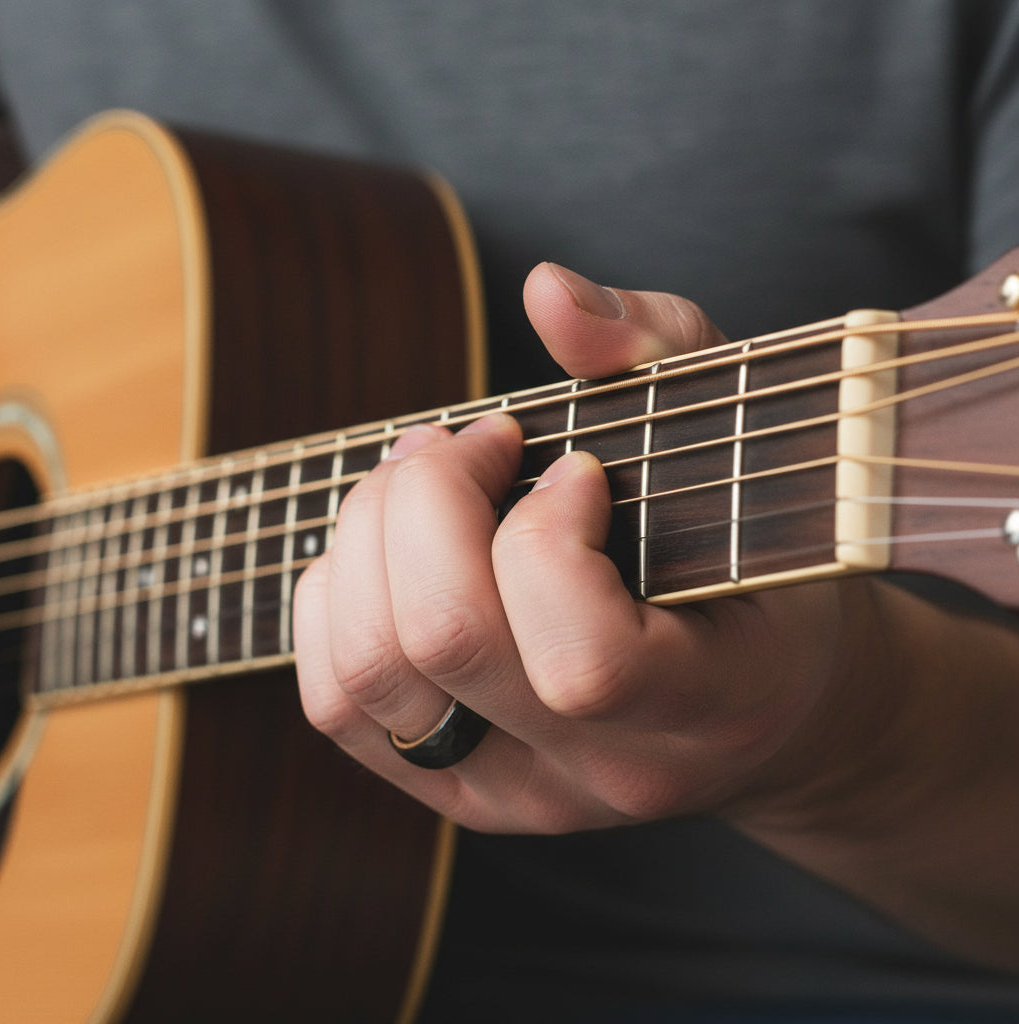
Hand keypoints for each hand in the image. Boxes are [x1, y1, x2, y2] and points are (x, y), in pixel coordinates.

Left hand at [293, 262, 874, 829]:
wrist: (759, 705)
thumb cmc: (755, 559)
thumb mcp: (739, 443)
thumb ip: (655, 350)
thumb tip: (546, 290)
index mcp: (708, 703)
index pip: (587, 659)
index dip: (548, 532)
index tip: (574, 468)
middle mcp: (601, 771)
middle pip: (446, 639)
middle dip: (429, 499)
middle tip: (472, 444)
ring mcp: (519, 792)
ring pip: (369, 673)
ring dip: (367, 539)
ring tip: (422, 482)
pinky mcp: (455, 786)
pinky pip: (338, 704)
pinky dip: (333, 600)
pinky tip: (387, 551)